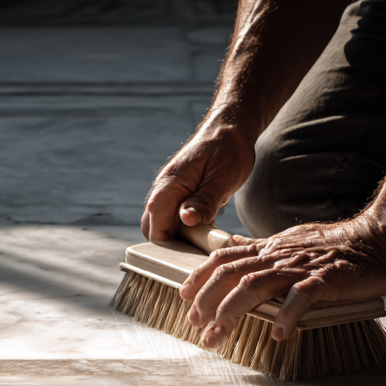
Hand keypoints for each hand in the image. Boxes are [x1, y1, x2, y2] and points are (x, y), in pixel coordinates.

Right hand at [141, 124, 255, 241]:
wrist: (230, 129)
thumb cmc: (229, 149)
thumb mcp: (222, 178)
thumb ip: (204, 201)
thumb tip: (186, 221)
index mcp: (170, 185)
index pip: (155, 227)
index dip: (170, 248)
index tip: (192, 256)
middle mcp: (164, 190)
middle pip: (155, 230)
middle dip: (174, 246)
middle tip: (201, 250)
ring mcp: (170, 193)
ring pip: (166, 226)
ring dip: (183, 238)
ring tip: (208, 241)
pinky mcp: (180, 196)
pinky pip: (177, 220)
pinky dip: (190, 230)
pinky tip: (209, 230)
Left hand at [180, 217, 385, 347]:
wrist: (379, 240)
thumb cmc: (337, 247)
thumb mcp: (292, 243)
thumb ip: (264, 252)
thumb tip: (235, 254)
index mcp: (270, 249)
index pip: (224, 258)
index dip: (200, 277)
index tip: (183, 297)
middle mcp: (279, 256)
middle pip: (231, 274)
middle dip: (208, 301)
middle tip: (195, 325)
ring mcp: (301, 268)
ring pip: (255, 285)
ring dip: (232, 311)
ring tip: (218, 333)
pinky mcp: (326, 280)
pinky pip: (302, 298)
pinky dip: (287, 316)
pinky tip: (277, 334)